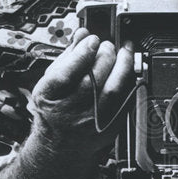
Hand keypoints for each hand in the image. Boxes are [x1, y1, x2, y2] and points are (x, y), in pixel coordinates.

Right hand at [30, 27, 132, 153]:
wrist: (60, 143)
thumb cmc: (55, 107)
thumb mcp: (51, 81)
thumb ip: (67, 57)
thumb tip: (82, 34)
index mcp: (48, 98)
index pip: (64, 75)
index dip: (80, 55)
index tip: (92, 40)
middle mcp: (68, 113)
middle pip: (91, 81)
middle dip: (104, 57)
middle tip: (109, 45)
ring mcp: (90, 123)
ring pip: (111, 92)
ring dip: (122, 67)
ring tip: (125, 53)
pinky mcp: (109, 128)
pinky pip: (124, 101)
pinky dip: (129, 82)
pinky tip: (129, 71)